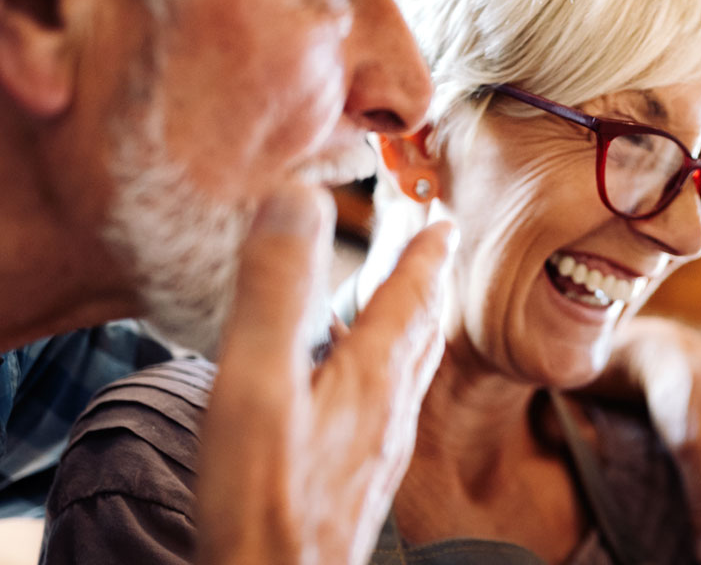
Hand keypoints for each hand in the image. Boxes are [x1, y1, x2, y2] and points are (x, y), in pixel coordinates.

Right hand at [194, 185, 453, 564]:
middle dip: (426, 290)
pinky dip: (382, 381)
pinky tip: (355, 398)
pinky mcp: (353, 488)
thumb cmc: (262, 503)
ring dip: (409, 335)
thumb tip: (299, 198)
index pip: (408, 300)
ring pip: (406, 379)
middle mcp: (385, 416)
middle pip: (419, 337)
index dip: (424, 255)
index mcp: (368, 379)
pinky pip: (382, 414)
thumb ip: (276, 291)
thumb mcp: (257, 381)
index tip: (442, 219)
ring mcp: (373, 456)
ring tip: (406, 313)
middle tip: (436, 254)